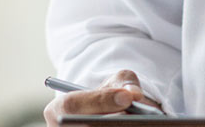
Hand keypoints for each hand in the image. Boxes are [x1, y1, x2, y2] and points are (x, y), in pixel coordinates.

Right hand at [43, 70, 161, 125]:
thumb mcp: (114, 84)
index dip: (100, 101)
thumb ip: (124, 82)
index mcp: (57, 110)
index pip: (72, 106)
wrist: (103, 116)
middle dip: (114, 122)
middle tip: (140, 117)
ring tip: (146, 125)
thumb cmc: (108, 99)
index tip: (127, 98)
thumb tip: (135, 94)